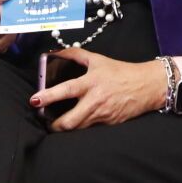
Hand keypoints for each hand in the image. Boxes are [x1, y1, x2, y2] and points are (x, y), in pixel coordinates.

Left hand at [31, 47, 167, 130]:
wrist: (147, 86)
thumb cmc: (121, 72)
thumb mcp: (99, 60)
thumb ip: (76, 55)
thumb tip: (56, 52)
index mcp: (91, 82)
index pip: (66, 90)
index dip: (48, 96)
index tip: (34, 100)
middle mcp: (95, 100)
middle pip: (69, 121)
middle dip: (54, 125)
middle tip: (46, 122)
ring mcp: (103, 115)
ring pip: (78, 129)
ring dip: (67, 128)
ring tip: (59, 124)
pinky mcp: (109, 125)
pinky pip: (90, 130)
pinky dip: (82, 128)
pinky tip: (79, 123)